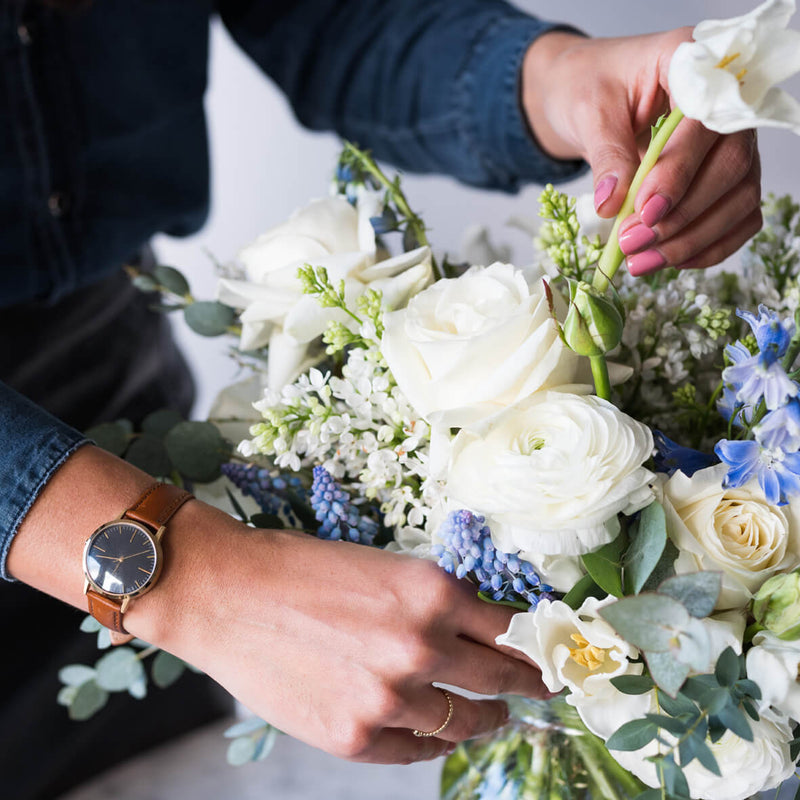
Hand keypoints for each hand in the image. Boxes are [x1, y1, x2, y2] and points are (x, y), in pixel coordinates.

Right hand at [132, 502, 550, 763]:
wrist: (225, 593)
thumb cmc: (300, 568)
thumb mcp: (384, 567)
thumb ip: (435, 603)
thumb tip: (482, 631)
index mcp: (432, 591)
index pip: (509, 627)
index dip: (536, 644)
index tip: (552, 656)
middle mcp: (421, 646)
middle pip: (501, 678)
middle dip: (528, 684)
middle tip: (544, 688)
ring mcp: (389, 698)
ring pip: (464, 721)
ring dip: (486, 719)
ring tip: (494, 716)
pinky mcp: (355, 737)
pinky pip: (417, 749)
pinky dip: (434, 740)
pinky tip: (439, 733)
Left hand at [521, 29, 761, 274]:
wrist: (588, 95)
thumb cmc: (589, 90)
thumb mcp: (588, 113)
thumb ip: (606, 155)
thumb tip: (612, 205)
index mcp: (694, 64)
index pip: (705, 124)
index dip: (679, 173)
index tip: (644, 212)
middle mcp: (727, 103)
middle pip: (730, 167)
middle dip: (681, 217)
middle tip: (633, 244)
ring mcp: (733, 142)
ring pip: (738, 199)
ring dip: (692, 240)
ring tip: (642, 263)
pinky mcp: (727, 177)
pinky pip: (736, 219)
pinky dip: (707, 247)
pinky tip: (669, 262)